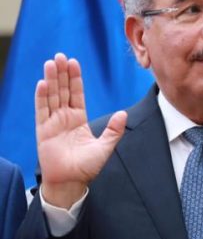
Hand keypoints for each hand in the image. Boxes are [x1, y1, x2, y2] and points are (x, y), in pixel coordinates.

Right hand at [35, 53, 125, 208]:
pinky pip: (41, 111)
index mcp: (79, 119)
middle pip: (62, 91)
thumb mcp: (105, 147)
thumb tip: (123, 113)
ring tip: (50, 63)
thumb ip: (113, 130)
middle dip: (61, 73)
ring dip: (51, 80)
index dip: (75, 78)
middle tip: (60, 56)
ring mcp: (53, 123)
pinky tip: (42, 83)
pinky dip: (42, 97)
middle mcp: (65, 118)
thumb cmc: (87, 167)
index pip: (77, 94)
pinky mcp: (43, 131)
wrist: (71, 182)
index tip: (74, 62)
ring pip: (51, 96)